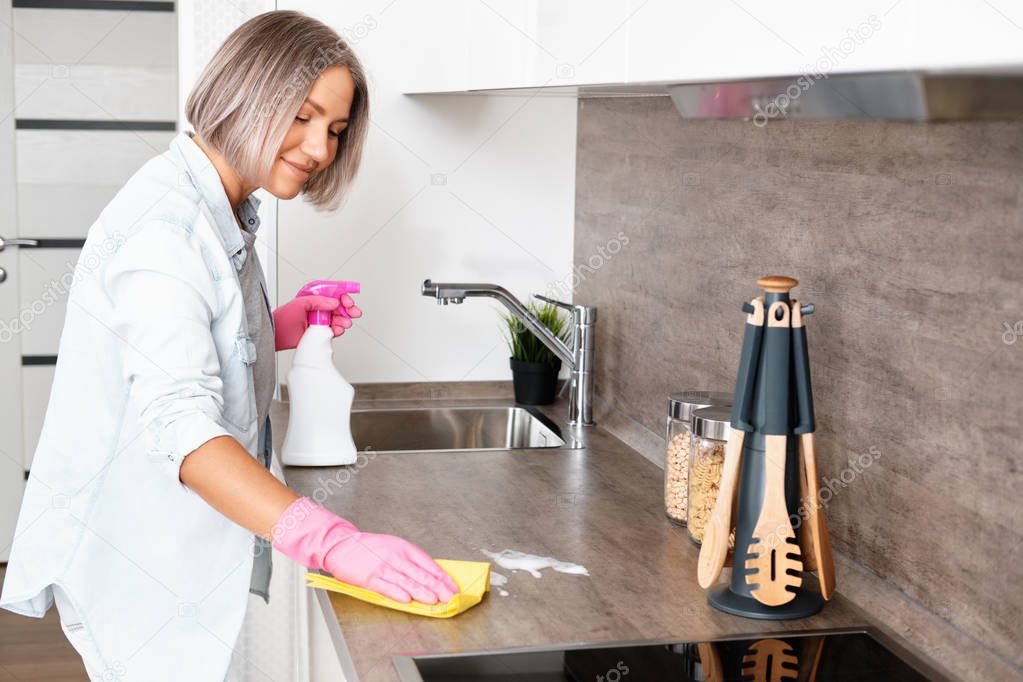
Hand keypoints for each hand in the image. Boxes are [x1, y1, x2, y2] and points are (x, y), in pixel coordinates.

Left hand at [273, 294, 362, 350]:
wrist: (277, 335)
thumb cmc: (283, 318)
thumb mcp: (300, 303)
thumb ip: (318, 301)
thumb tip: (334, 302)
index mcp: (314, 298)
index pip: (333, 294)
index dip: (343, 297)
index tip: (348, 301)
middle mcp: (319, 308)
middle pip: (339, 306)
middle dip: (348, 309)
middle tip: (354, 312)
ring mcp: (320, 320)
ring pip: (339, 318)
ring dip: (344, 320)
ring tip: (345, 323)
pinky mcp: (321, 331)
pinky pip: (334, 329)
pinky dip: (339, 330)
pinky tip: (338, 330)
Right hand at [322, 532, 459, 603]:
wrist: (342, 545)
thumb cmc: (369, 547)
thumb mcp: (393, 547)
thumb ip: (410, 561)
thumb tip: (429, 576)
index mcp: (404, 548)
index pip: (429, 564)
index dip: (442, 577)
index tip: (452, 587)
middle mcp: (396, 557)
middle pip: (421, 574)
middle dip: (438, 587)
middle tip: (449, 597)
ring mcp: (384, 567)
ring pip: (408, 582)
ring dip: (423, 592)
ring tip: (435, 600)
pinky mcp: (370, 578)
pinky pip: (387, 587)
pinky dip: (398, 594)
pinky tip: (408, 600)